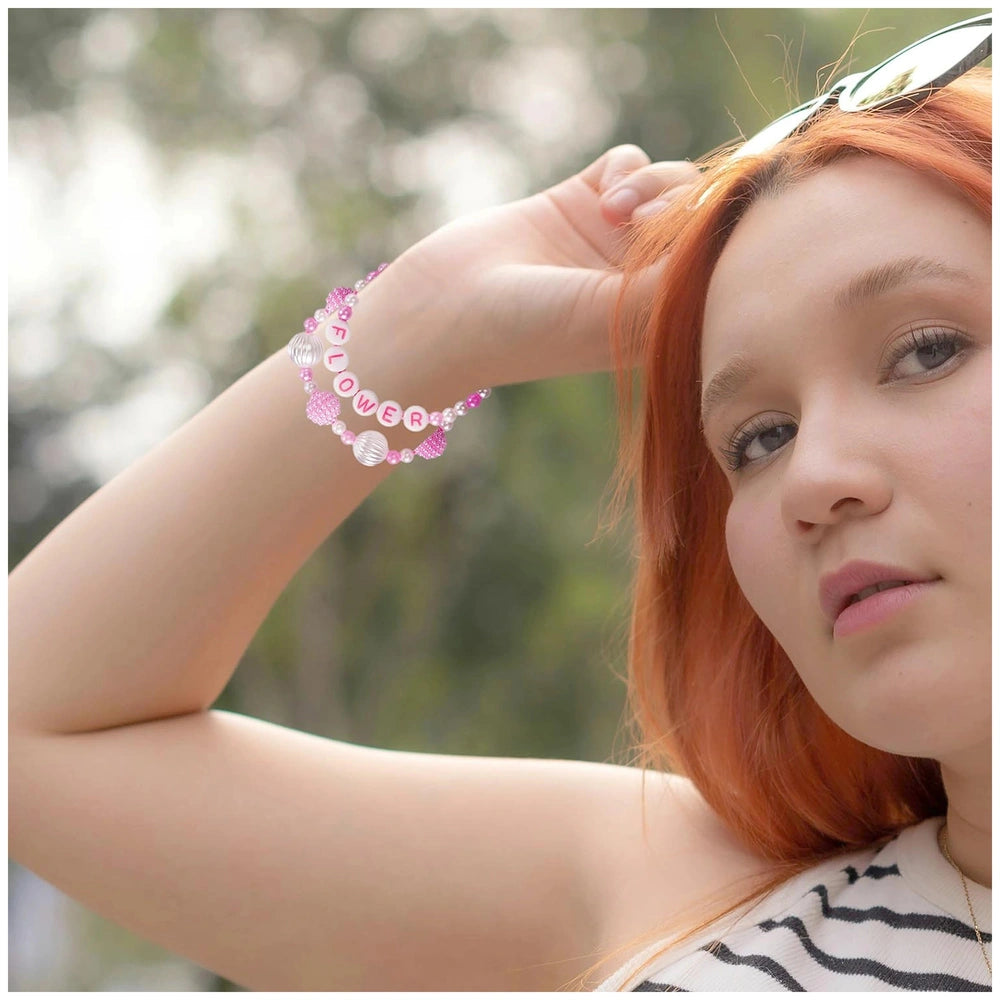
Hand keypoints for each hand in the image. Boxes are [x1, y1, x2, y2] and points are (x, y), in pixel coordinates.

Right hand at [364, 146, 699, 390]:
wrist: (448, 309)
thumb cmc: (531, 329)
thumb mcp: (614, 315)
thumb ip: (676, 281)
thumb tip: (730, 242)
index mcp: (655, 317)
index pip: (717, 267)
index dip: (720, 242)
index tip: (700, 236)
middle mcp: (639, 277)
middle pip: (700, 221)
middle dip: (686, 209)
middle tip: (647, 223)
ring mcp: (611, 238)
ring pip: (670, 187)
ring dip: (655, 186)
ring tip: (616, 211)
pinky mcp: (580, 202)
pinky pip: (630, 163)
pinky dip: (628, 168)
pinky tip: (604, 196)